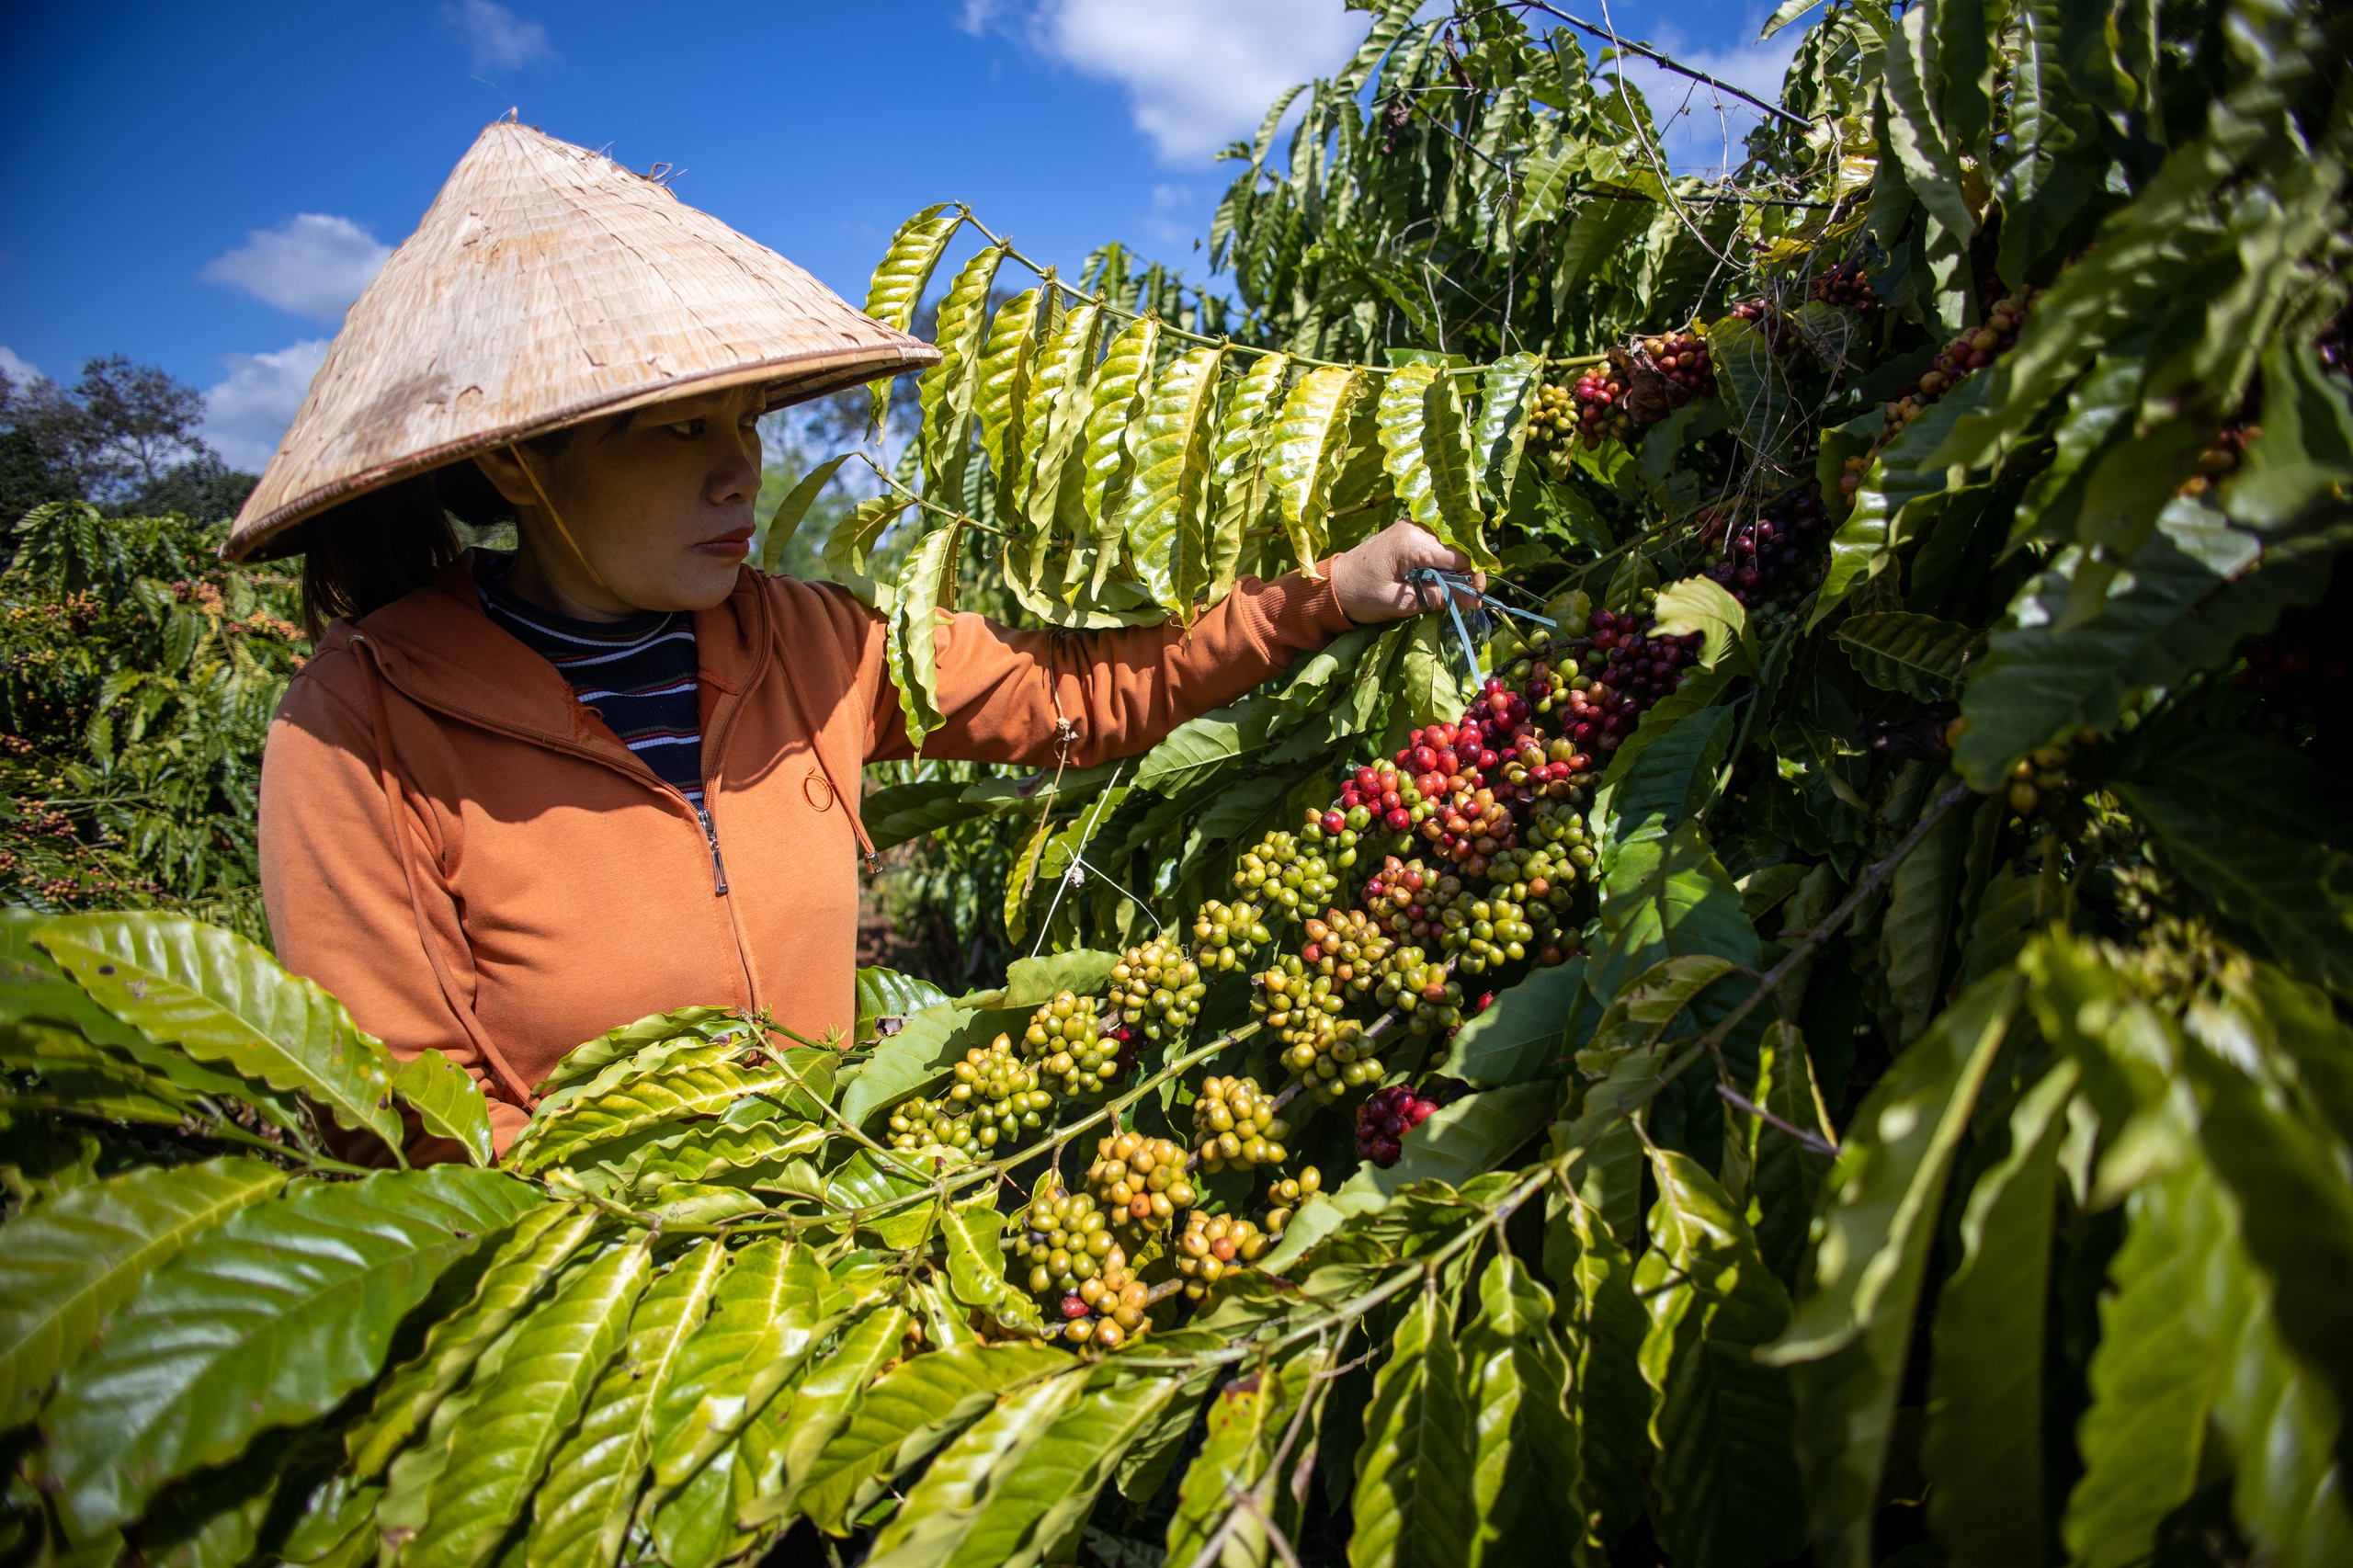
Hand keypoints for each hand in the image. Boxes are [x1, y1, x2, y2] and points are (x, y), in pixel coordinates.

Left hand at [1326, 520, 1483, 623]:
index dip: (1473, 578)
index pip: (1460, 556)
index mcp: (1413, 542)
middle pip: (1457, 549)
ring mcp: (1411, 528)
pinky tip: (1438, 582)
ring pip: (1449, 547)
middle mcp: (1415, 527)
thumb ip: (1438, 597)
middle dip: (1466, 574)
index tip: (1475, 601)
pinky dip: (1442, 564)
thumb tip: (1475, 600)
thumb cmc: (1361, 595)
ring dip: (1455, 570)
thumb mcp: (1401, 602)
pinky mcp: (1408, 534)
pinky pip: (1436, 546)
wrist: (1331, 586)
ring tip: (1451, 593)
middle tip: (1466, 600)